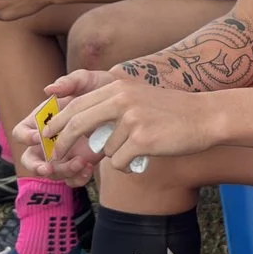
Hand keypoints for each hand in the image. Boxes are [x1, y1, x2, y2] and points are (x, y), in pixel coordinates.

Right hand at [11, 67, 107, 179]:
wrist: (125, 104)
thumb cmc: (100, 88)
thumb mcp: (87, 81)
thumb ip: (69, 82)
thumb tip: (49, 89)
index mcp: (43, 120)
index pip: (21, 132)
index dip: (27, 136)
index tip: (42, 137)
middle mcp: (49, 140)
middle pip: (29, 159)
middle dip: (36, 166)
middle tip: (49, 168)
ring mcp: (64, 154)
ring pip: (52, 172)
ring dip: (63, 171)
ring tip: (82, 162)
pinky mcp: (79, 164)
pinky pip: (71, 179)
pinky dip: (78, 177)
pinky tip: (89, 168)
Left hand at [40, 73, 219, 176]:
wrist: (206, 117)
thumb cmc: (171, 112)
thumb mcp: (138, 97)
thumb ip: (111, 106)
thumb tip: (81, 131)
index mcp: (118, 87)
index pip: (78, 104)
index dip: (58, 121)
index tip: (46, 134)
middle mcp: (122, 100)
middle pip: (78, 124)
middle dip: (63, 142)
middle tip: (55, 155)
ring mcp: (132, 120)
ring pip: (104, 149)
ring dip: (116, 155)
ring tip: (140, 147)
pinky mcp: (142, 139)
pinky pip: (119, 162)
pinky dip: (127, 166)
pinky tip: (145, 157)